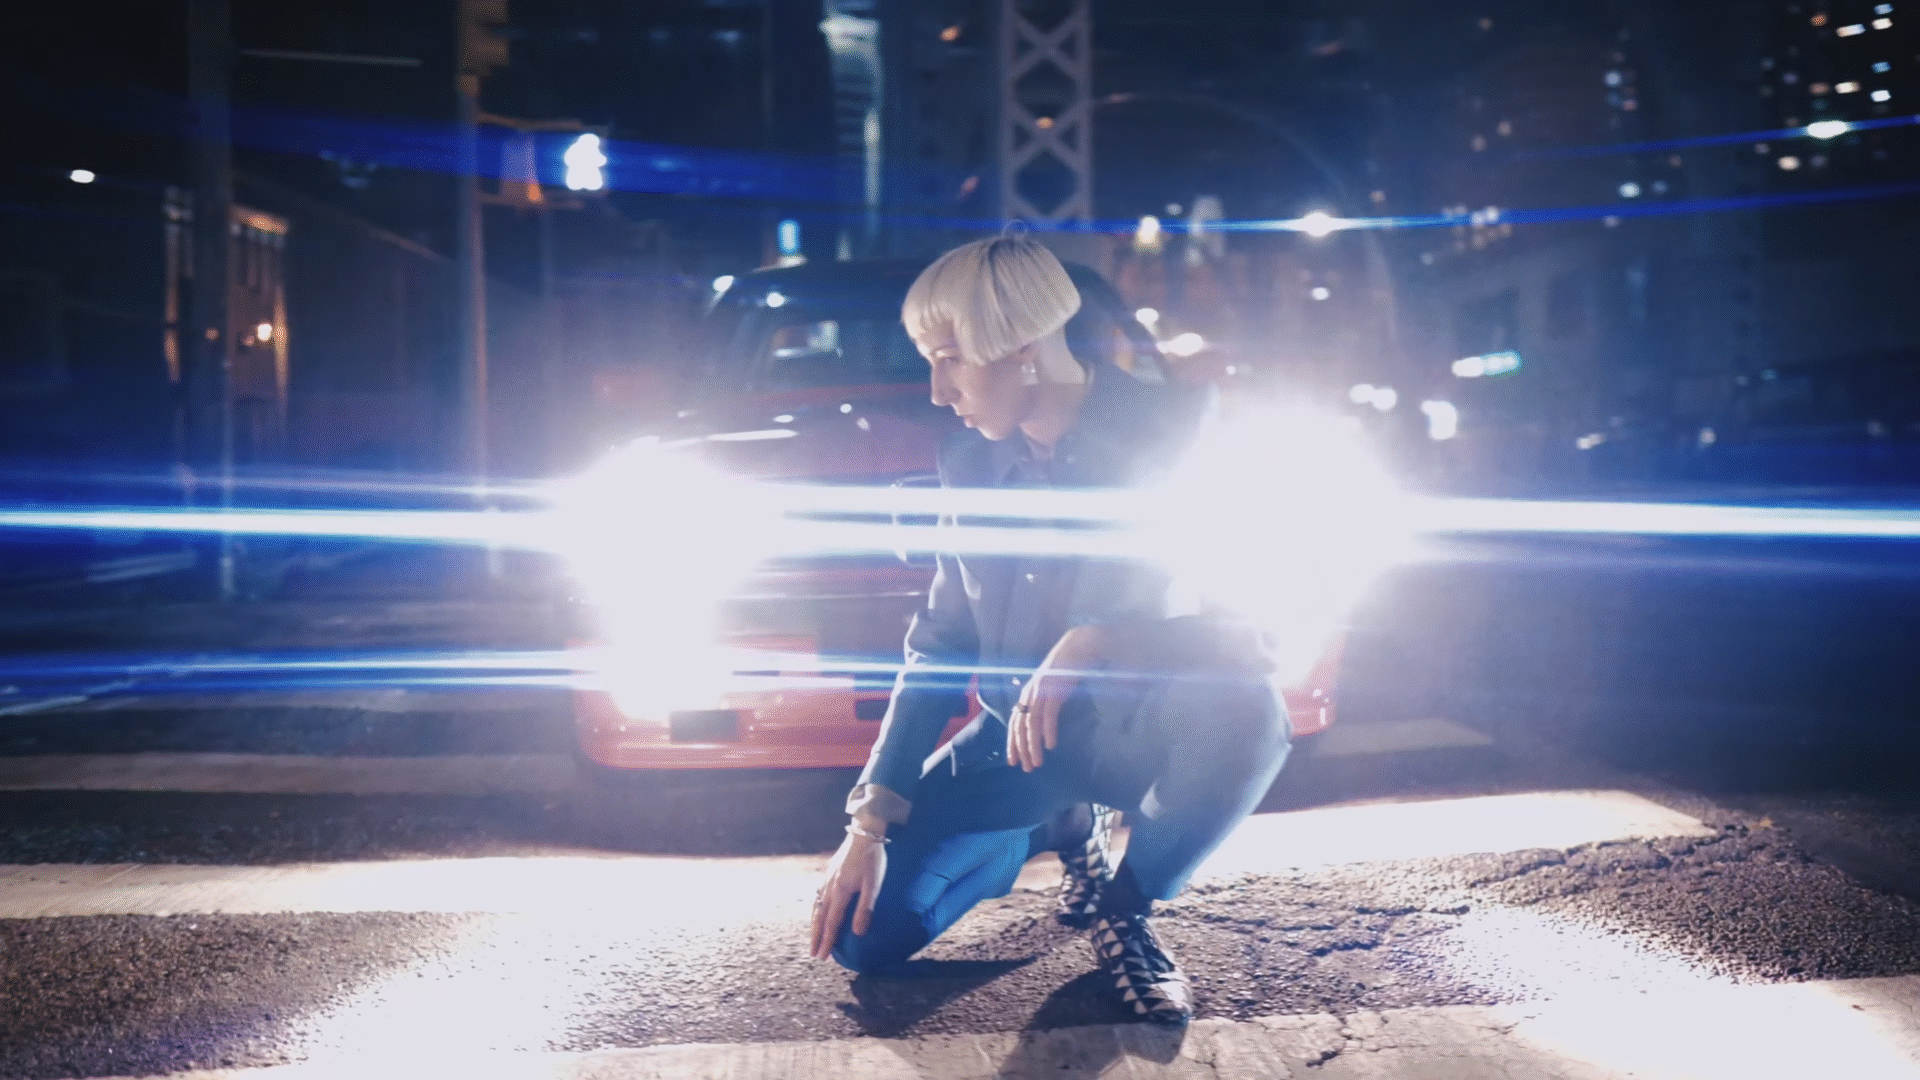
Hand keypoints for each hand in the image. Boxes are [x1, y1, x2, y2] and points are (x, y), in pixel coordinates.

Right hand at [809, 826, 886, 959]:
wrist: (864, 834)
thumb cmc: (872, 860)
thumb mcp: (873, 885)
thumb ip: (865, 909)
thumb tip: (858, 933)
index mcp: (840, 892)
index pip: (832, 923)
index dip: (827, 940)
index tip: (822, 956)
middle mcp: (829, 888)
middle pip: (820, 917)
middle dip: (816, 936)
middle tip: (813, 954)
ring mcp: (826, 879)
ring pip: (816, 907)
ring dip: (814, 924)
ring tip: (813, 937)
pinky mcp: (828, 873)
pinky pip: (817, 896)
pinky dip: (815, 909)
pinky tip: (817, 911)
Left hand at [1008, 625, 1106, 771]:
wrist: (1079, 647)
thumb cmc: (1067, 669)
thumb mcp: (1052, 689)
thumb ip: (1045, 704)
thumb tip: (1042, 724)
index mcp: (1028, 694)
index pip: (1015, 723)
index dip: (1013, 743)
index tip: (1013, 761)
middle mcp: (1030, 693)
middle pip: (1020, 726)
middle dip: (1021, 749)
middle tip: (1025, 768)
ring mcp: (1041, 691)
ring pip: (1032, 724)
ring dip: (1033, 745)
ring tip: (1036, 762)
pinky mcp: (1054, 690)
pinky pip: (1049, 715)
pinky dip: (1048, 731)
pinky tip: (1050, 745)